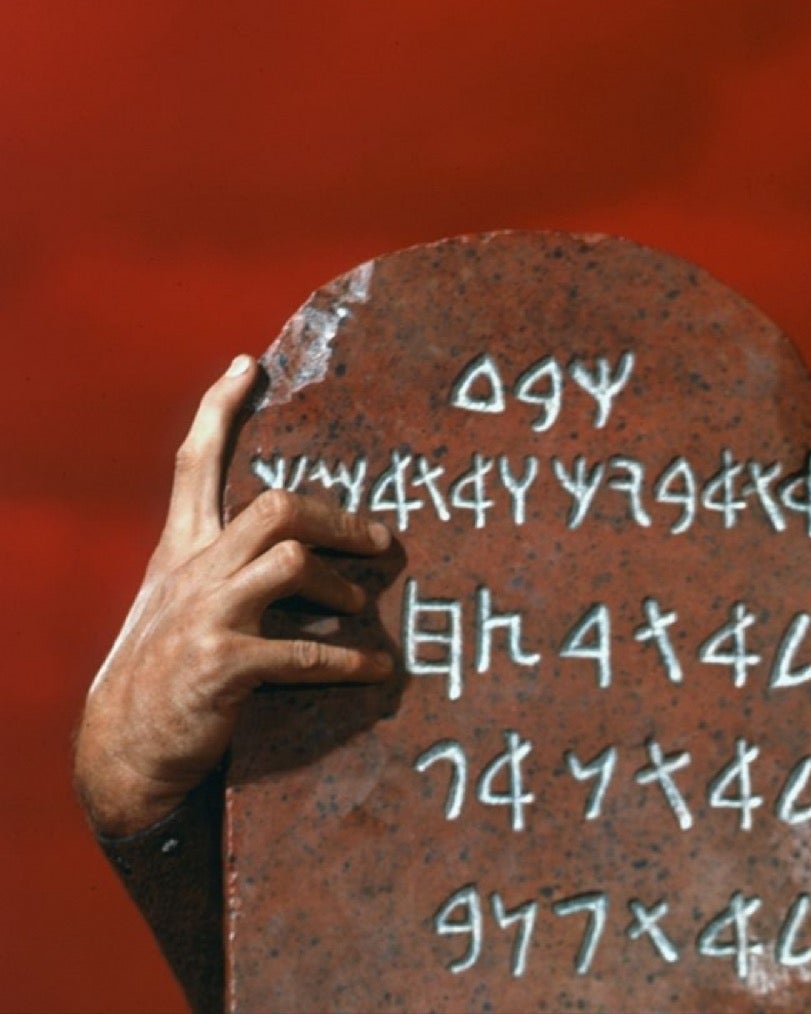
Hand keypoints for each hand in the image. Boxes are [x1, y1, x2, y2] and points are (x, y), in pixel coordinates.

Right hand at [75, 355, 395, 836]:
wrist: (125, 751)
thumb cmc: (169, 673)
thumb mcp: (181, 606)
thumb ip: (225, 567)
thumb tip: (301, 543)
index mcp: (183, 552)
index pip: (195, 464)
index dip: (220, 410)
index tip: (247, 363)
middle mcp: (193, 574)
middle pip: (274, 506)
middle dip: (339, 519)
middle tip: (382, 540)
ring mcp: (205, 617)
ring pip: (291, 561)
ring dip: (342, 587)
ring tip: (361, 610)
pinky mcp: (221, 665)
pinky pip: (302, 652)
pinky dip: (348, 661)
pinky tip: (376, 670)